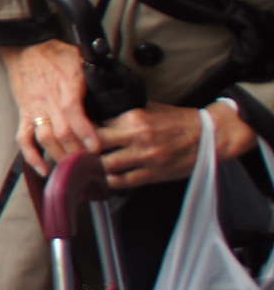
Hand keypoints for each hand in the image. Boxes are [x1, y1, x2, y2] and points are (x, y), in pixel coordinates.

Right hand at [0, 39, 101, 174]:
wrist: (24, 47)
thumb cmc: (56, 53)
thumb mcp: (81, 57)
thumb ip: (96, 73)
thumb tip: (116, 87)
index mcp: (65, 85)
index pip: (74, 112)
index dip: (85, 131)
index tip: (97, 147)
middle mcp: (48, 99)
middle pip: (62, 131)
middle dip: (77, 150)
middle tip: (92, 165)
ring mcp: (35, 108)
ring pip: (45, 138)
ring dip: (59, 155)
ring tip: (74, 168)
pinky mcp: (24, 113)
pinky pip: (24, 138)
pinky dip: (31, 155)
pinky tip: (43, 169)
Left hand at [92, 100, 254, 189]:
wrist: (210, 136)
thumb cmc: (179, 121)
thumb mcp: (150, 108)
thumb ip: (125, 114)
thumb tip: (99, 116)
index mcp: (134, 117)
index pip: (98, 123)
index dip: (86, 130)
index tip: (78, 134)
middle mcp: (137, 137)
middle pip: (96, 144)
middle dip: (85, 148)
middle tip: (78, 151)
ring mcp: (145, 157)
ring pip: (107, 165)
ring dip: (96, 166)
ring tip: (89, 166)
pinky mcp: (153, 174)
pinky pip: (124, 181)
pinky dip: (111, 181)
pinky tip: (106, 178)